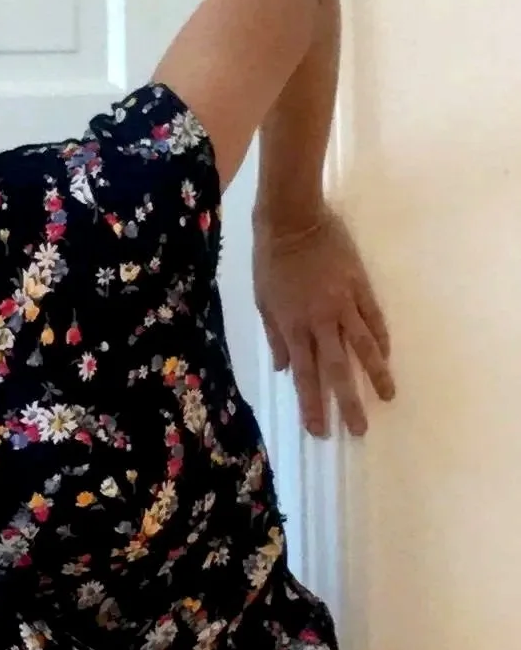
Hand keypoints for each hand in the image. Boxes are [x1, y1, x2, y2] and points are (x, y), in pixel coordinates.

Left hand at [253, 203, 394, 438]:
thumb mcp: (262, 300)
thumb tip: (282, 367)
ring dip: (376, 375)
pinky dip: (381, 339)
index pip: (304, 375)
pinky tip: (387, 356)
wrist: (293, 218)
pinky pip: (374, 318)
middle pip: (337, 370)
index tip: (319, 431)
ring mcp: (344, 303)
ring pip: (364, 347)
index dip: (312, 405)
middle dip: (347, 403)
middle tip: (358, 430)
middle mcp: (321, 321)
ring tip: (386, 397)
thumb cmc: (270, 259)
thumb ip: (274, 335)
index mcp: (293, 326)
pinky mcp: (360, 286)